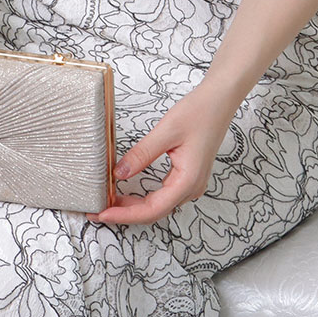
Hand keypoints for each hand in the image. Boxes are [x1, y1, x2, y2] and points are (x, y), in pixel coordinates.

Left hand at [85, 78, 239, 224]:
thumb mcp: (165, 132)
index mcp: (188, 181)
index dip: (125, 214)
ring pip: (157, 204)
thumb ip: (142, 154)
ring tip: (108, 202)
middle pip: (154, 211)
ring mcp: (190, 183)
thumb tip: (119, 173)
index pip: (152, 209)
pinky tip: (127, 192)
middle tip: (98, 209)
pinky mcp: (186, 175)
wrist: (219, 102)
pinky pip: (162, 194)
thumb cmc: (199, 113)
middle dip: (125, 213)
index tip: (103, 213)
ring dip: (132, 206)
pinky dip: (142, 196)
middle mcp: (191, 188)